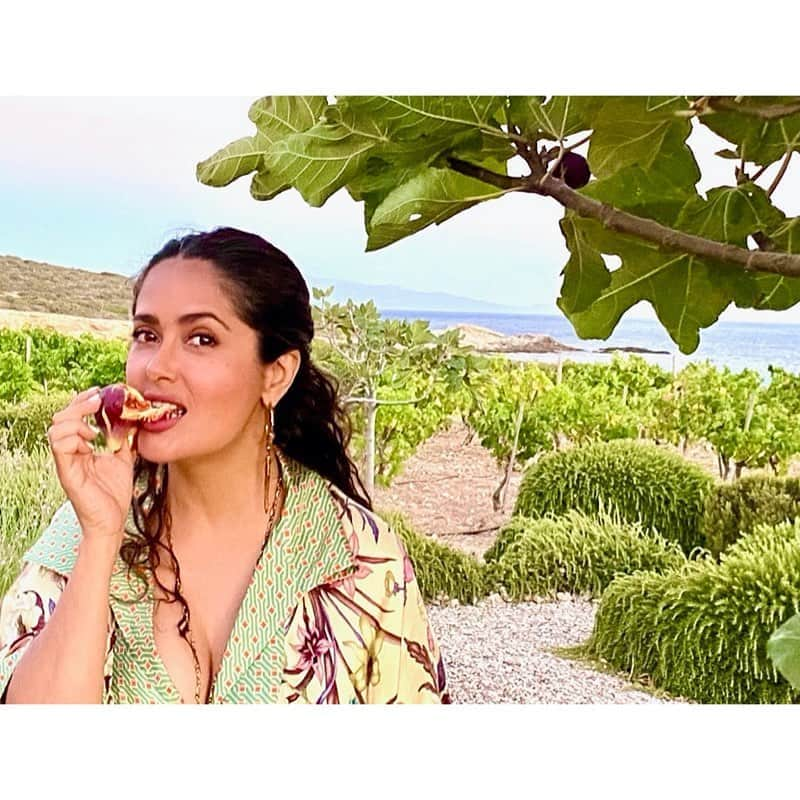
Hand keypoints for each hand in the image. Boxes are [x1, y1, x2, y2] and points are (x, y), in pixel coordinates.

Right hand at [47, 387, 136, 542]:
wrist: (113, 520)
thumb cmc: (114, 493)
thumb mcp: (124, 459)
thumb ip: (123, 440)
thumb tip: (133, 419)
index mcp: (81, 448)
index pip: (73, 417)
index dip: (83, 401)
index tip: (100, 392)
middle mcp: (70, 453)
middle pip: (60, 418)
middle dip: (79, 404)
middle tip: (98, 401)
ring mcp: (66, 462)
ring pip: (55, 429)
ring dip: (75, 421)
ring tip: (94, 430)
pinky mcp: (67, 472)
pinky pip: (59, 446)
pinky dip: (73, 436)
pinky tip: (90, 441)